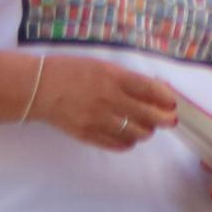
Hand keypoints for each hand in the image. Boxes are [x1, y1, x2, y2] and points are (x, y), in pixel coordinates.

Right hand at [26, 56, 190, 153]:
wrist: (39, 87)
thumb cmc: (71, 71)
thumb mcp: (102, 66)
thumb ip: (127, 79)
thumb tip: (154, 89)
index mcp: (113, 77)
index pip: (151, 91)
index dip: (166, 99)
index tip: (172, 103)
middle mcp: (109, 99)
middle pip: (148, 116)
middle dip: (164, 119)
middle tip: (168, 120)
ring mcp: (99, 120)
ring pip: (136, 133)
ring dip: (146, 131)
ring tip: (145, 127)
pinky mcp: (89, 135)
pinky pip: (118, 145)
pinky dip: (129, 142)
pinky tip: (128, 136)